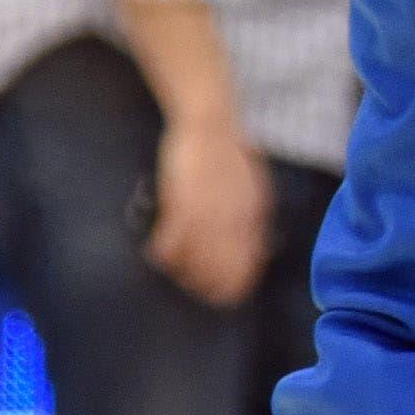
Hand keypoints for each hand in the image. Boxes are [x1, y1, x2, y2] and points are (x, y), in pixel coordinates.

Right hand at [145, 117, 270, 306]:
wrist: (211, 124)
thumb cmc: (231, 154)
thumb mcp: (255, 190)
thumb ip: (254, 221)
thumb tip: (258, 251)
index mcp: (253, 221)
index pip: (244, 273)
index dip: (229, 289)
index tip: (215, 291)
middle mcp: (233, 224)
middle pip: (217, 278)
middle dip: (202, 286)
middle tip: (188, 281)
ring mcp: (207, 217)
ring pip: (191, 268)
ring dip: (179, 272)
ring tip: (172, 264)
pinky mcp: (181, 206)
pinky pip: (168, 247)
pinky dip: (161, 253)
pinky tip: (156, 249)